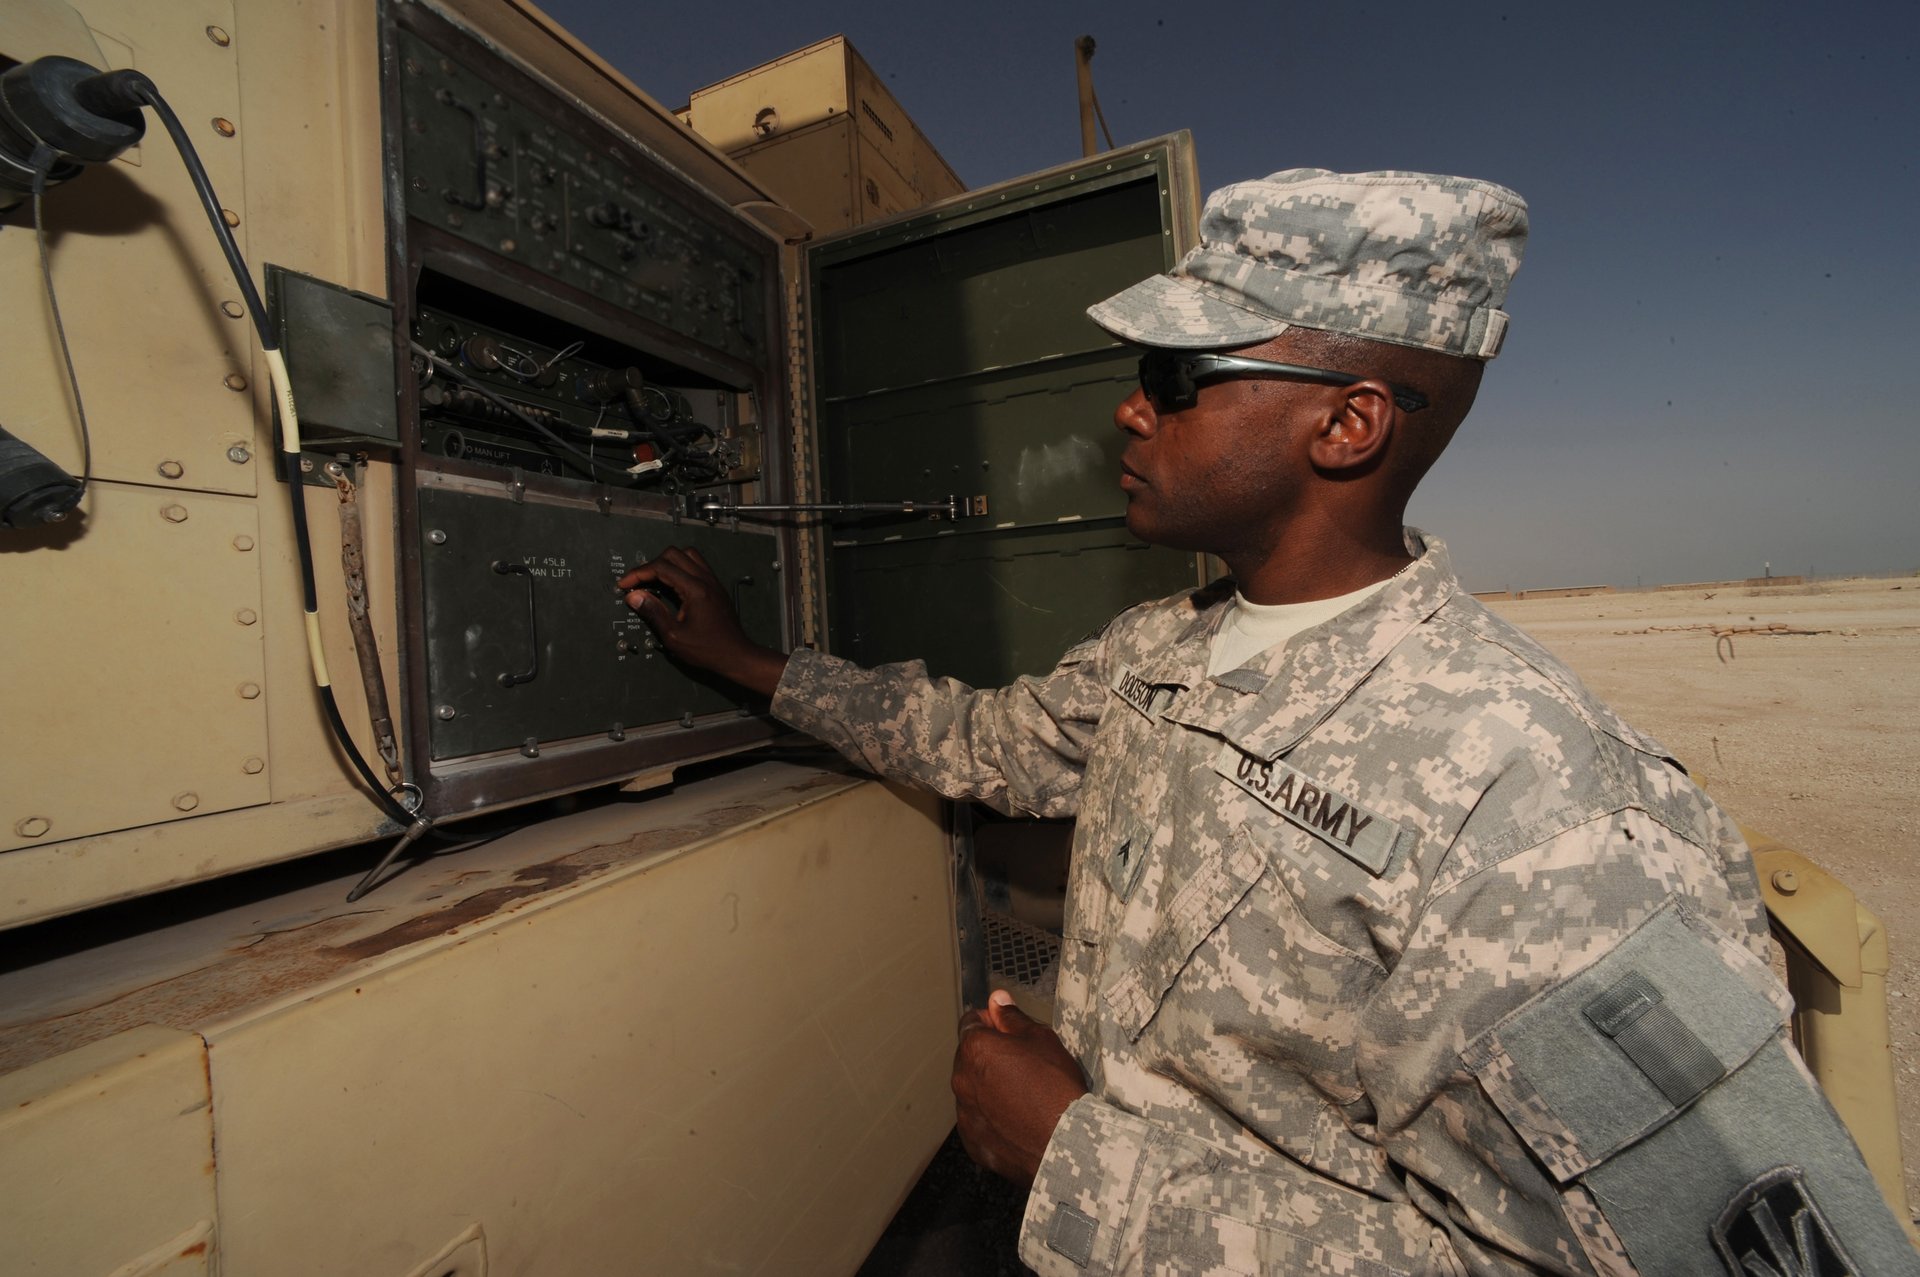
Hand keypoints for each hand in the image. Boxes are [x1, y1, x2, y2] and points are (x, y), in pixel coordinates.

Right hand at [616, 546, 788, 696]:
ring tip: (655, 579)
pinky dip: (681, 567)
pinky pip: (697, 564)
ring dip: (668, 562)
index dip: (638, 573)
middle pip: (673, 554)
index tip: (625, 584)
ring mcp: (713, 581)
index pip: (661, 567)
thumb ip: (653, 612)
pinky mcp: (716, 586)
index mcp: (695, 589)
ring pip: (687, 555)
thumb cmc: (708, 649)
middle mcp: (705, 580)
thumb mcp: (674, 636)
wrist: (736, 655)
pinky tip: (672, 583)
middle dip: (651, 565)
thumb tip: (634, 596)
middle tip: (639, 582)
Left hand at [951, 989, 1087, 1187]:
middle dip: (989, 1057)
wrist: (1064, 1143)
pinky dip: (992, 1119)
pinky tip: (1018, 1121)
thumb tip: (997, 1000)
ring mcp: (965, 1114)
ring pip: (973, 1092)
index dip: (990, 1022)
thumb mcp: (1041, 1039)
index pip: (970, 1023)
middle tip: (1022, 1065)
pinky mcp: (973, 1143)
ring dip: (989, 1088)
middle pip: (969, 1059)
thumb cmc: (1055, 1087)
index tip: (1006, 1029)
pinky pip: (979, 1123)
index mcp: (974, 1049)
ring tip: (1023, 1097)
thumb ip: (1012, 1018)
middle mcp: (961, 1080)